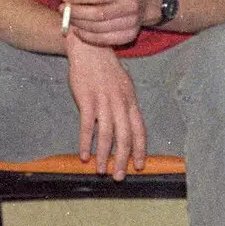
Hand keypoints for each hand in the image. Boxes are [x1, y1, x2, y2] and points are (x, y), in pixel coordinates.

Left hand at [61, 0, 156, 47]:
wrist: (147, 1)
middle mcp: (131, 6)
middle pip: (98, 14)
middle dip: (76, 13)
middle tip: (63, 10)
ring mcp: (132, 23)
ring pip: (99, 29)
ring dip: (79, 25)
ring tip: (69, 19)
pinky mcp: (130, 36)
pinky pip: (105, 40)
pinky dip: (88, 37)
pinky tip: (79, 30)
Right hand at [65, 36, 146, 178]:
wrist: (90, 48)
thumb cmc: (106, 68)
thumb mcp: (123, 85)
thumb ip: (125, 105)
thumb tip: (129, 126)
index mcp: (130, 101)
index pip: (139, 129)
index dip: (140, 149)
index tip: (139, 165)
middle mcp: (120, 103)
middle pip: (125, 137)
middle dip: (123, 159)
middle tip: (119, 176)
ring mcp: (104, 102)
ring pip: (107, 135)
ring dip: (104, 155)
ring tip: (101, 170)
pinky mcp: (87, 100)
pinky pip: (87, 126)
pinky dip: (86, 143)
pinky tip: (84, 155)